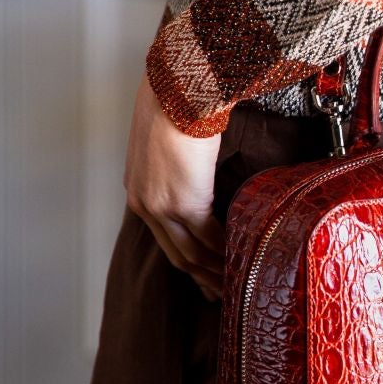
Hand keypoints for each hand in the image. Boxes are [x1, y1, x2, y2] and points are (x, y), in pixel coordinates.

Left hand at [124, 73, 224, 301]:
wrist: (177, 90)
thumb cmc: (177, 102)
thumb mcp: (172, 138)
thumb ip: (185, 161)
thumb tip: (207, 163)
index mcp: (140, 190)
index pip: (164, 236)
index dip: (187, 259)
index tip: (204, 275)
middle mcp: (145, 204)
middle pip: (176, 253)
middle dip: (201, 277)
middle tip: (221, 293)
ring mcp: (162, 207)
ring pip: (191, 252)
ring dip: (215, 271)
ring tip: (236, 284)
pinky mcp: (185, 203)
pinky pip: (209, 237)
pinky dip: (226, 250)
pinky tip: (242, 256)